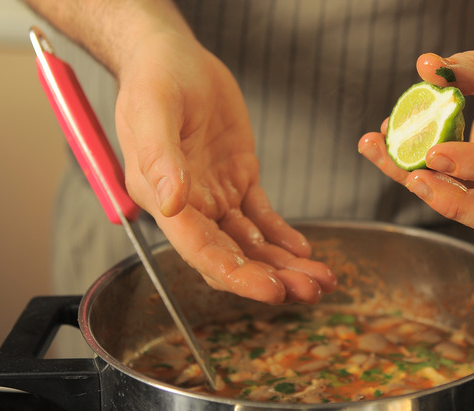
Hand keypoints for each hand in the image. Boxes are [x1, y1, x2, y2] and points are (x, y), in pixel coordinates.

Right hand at [115, 31, 335, 303]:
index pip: (199, 249)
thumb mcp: (153, 109)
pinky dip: (282, 235)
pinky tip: (303, 250)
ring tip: (320, 279)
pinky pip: (262, 216)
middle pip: (230, 255)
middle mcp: (188, 205)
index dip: (235, 274)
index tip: (270, 290)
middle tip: (310, 291)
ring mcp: (214, 194)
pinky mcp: (237, 178)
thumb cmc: (154, 77)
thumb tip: (172, 204)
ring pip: (251, 242)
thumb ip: (159, 159)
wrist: (173, 57)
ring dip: (284, 263)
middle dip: (270, 277)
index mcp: (160, 198)